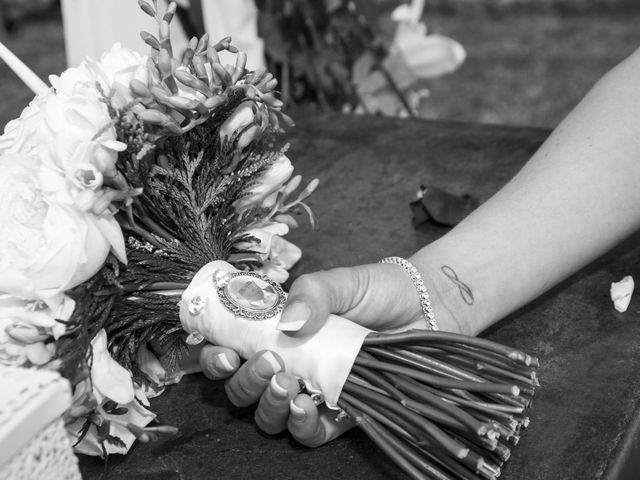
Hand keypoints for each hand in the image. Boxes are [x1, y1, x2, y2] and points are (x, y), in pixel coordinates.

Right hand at [203, 262, 453, 445]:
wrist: (424, 308)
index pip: (232, 351)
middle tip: (269, 363)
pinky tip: (306, 408)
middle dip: (245, 381)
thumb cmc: (377, 291)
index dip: (216, 357)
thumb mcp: (339, 282)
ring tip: (288, 384)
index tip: (224, 353)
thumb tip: (287, 324)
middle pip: (244, 389)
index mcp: (277, 333)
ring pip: (269, 416)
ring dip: (268, 404)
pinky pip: (307, 434)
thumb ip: (311, 294)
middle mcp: (288, 365)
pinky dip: (300, 426)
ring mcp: (311, 392)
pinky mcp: (339, 413)